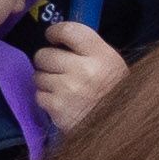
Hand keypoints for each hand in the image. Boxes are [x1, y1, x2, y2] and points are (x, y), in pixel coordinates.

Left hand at [30, 19, 125, 133]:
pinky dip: (46, 99)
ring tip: (62, 88)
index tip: (52, 36)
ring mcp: (68, 89)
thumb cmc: (114, 93)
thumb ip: (88, 50)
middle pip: (44, 54)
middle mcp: (84, 70)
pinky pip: (39, 95)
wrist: (121, 128)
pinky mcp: (57, 108)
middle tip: (57, 68)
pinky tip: (61, 102)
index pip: (70, 30)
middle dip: (47, 61)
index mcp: (102, 56)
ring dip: (46, 80)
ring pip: (38, 75)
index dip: (55, 31)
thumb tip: (60, 39)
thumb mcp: (111, 65)